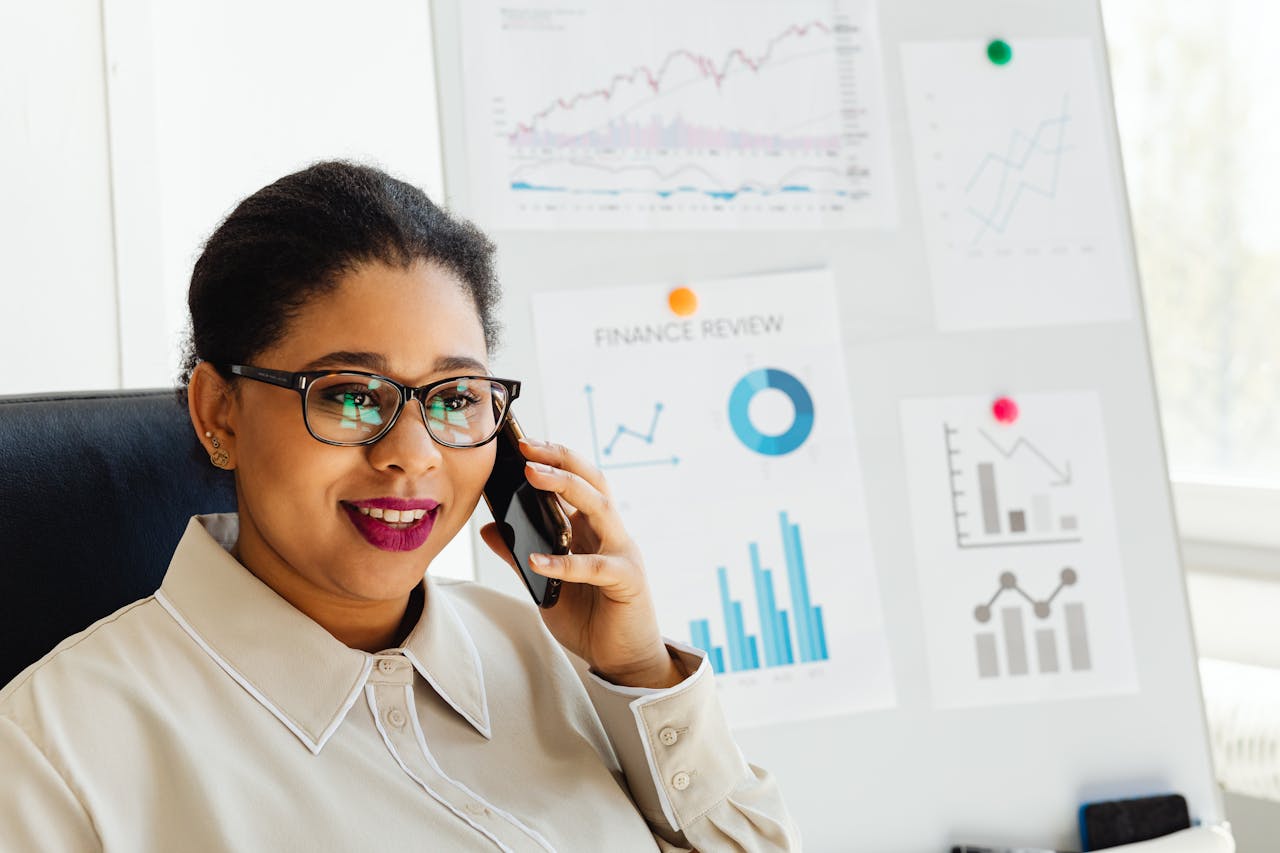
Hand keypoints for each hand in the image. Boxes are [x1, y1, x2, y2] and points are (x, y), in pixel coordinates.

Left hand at [479, 438, 685, 689]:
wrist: (622, 660)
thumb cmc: (589, 619)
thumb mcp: (544, 584)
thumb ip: (519, 556)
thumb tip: (489, 527)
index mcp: (593, 529)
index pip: (578, 480)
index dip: (554, 458)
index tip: (522, 441)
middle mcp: (611, 533)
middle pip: (592, 480)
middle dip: (561, 458)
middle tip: (526, 445)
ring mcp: (622, 553)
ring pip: (600, 506)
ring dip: (566, 486)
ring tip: (533, 475)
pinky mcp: (628, 580)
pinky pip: (595, 566)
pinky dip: (565, 562)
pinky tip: (536, 560)